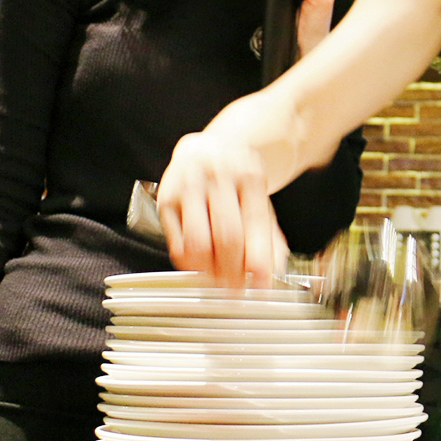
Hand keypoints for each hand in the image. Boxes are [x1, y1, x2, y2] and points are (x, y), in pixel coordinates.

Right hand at [157, 131, 285, 287]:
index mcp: (249, 176)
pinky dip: (189, 262)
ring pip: (199, 241)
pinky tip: (199, 268)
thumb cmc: (237, 179)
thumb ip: (268, 234)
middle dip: (234, 272)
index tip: (261, 286)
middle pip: (228, 235)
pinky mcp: (166, 198)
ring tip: (218, 283)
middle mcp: (218, 178)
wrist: (210, 148)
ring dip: (210, 271)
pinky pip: (177, 240)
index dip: (258, 260)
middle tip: (237, 292)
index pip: (256, 225)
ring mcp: (189, 186)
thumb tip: (273, 271)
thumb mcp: (260, 198)